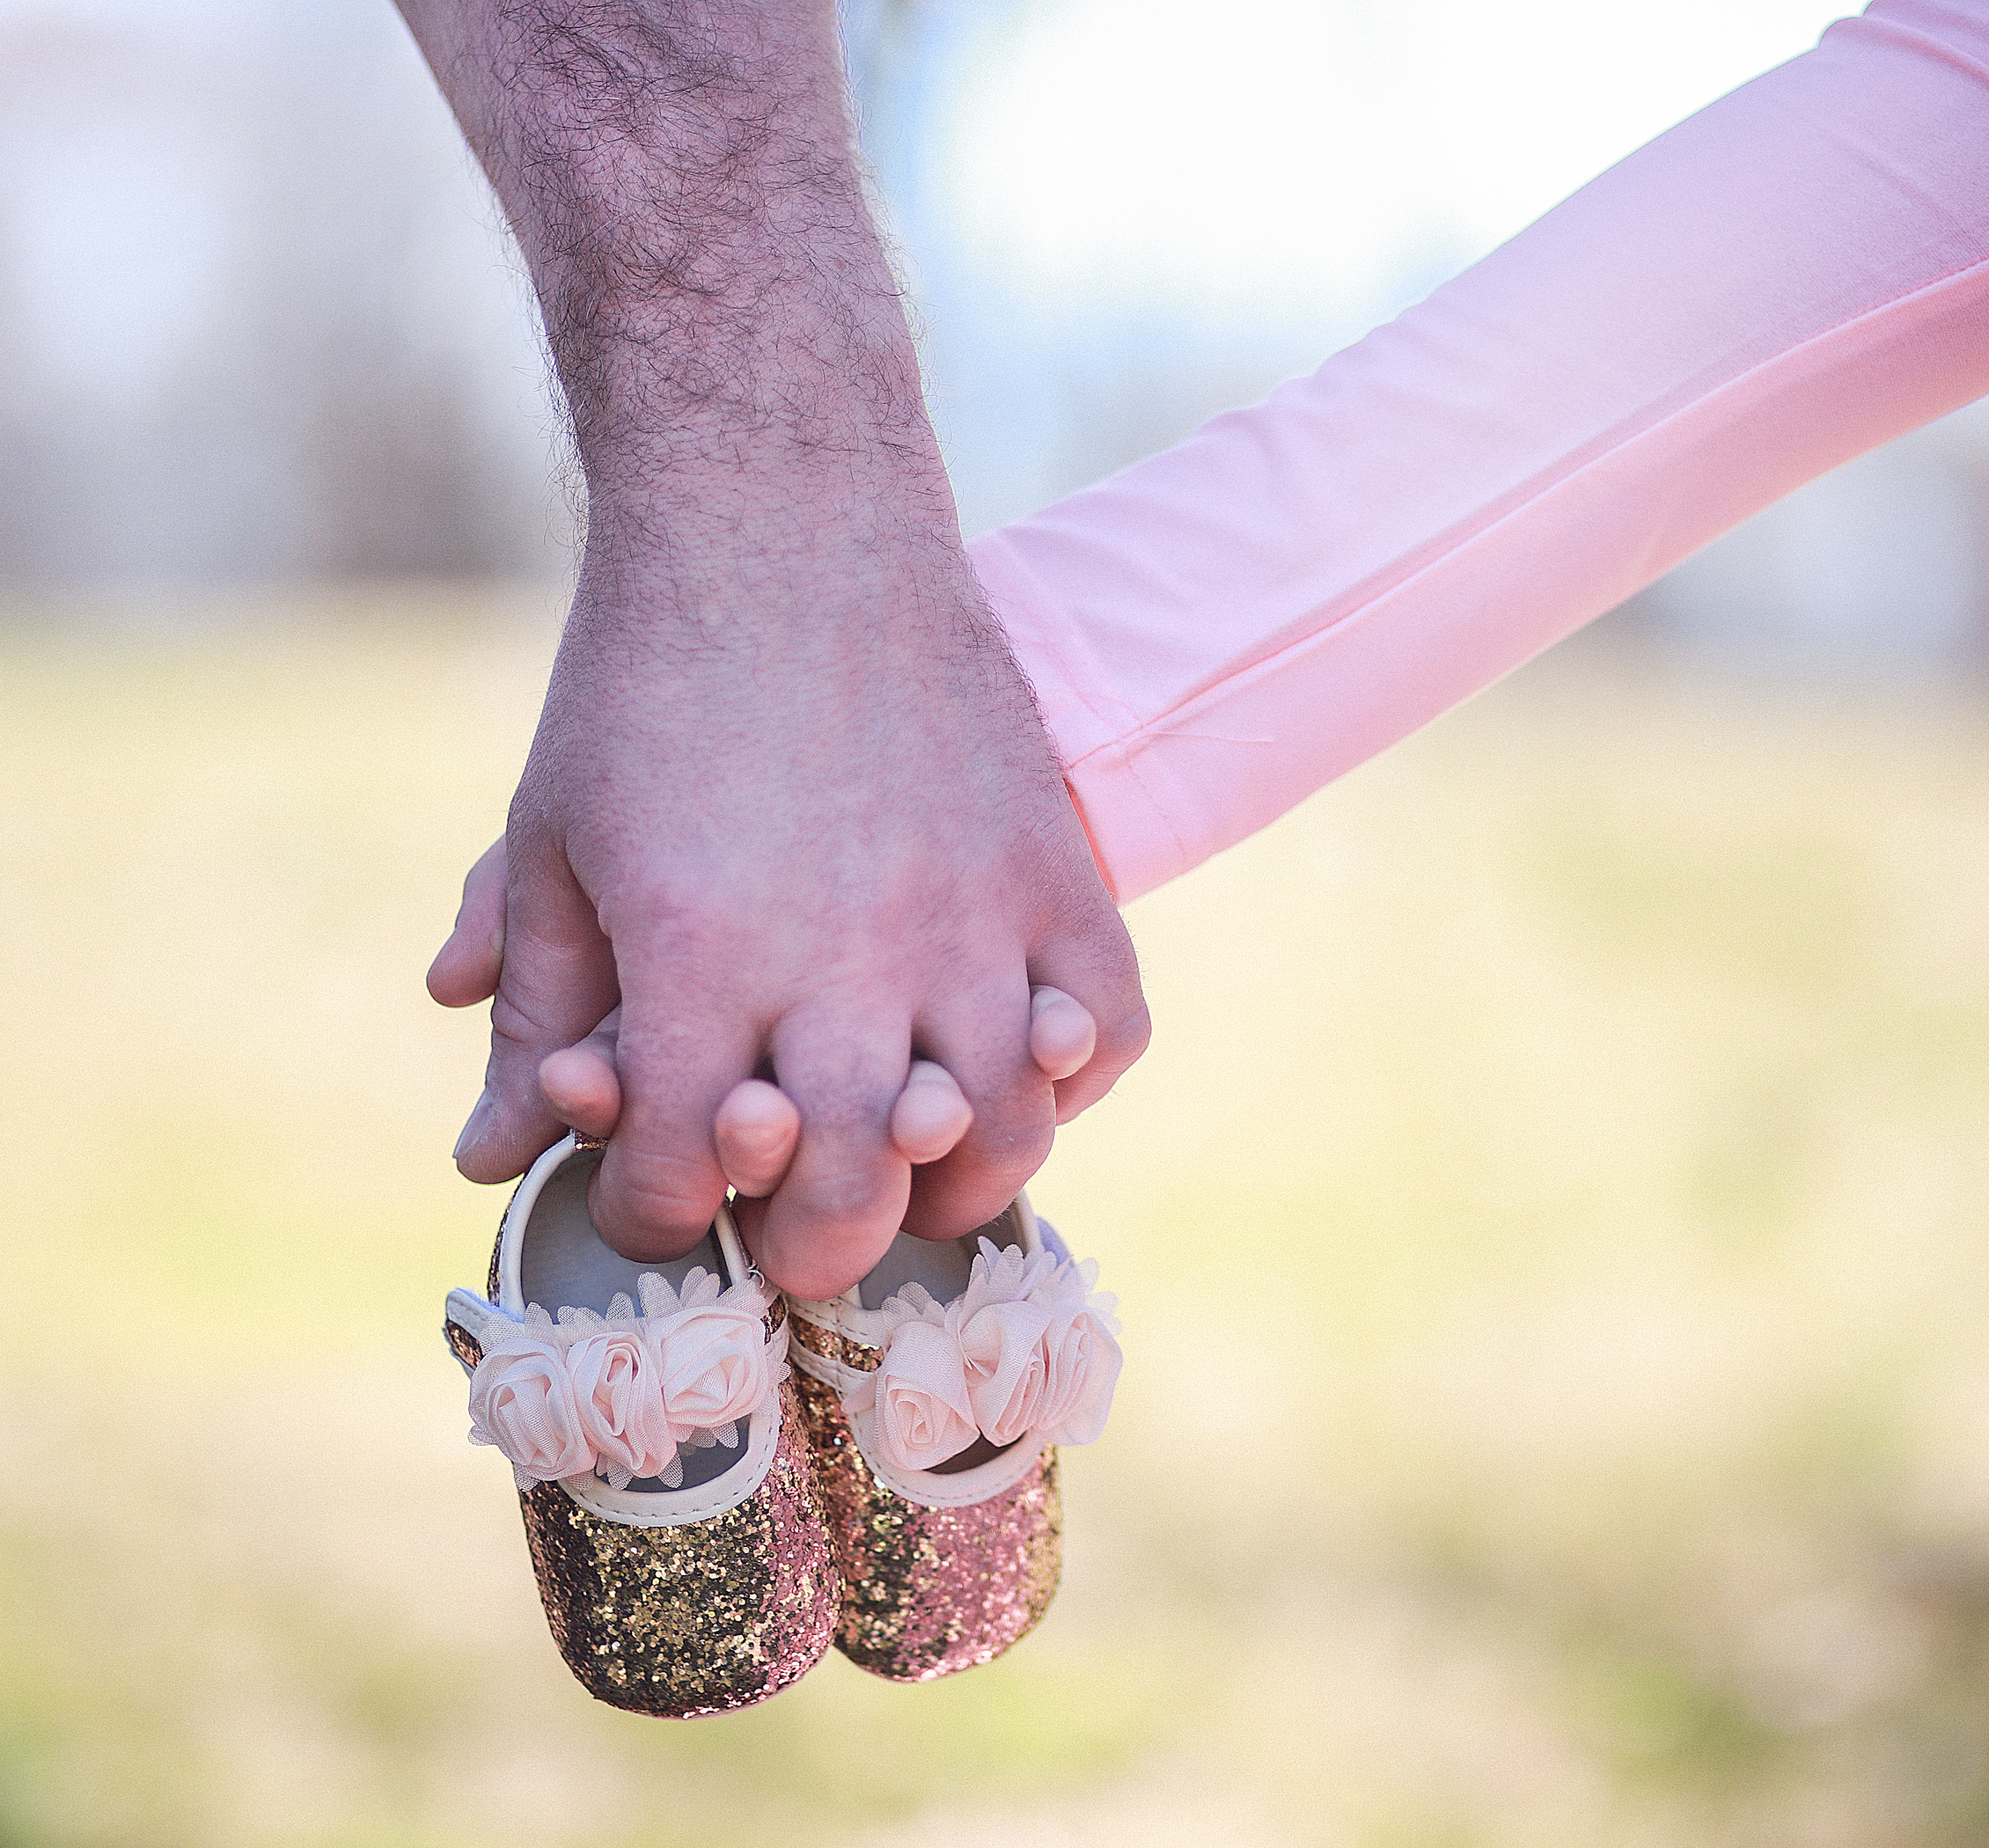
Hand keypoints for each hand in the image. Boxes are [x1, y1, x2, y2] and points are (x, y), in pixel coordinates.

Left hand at [426, 522, 1144, 1299]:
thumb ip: (535, 1011)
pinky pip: (1108, 1024)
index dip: (657, 1218)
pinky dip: (1073, 1078)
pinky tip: (1018, 1071)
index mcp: (702, 957)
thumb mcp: (554, 840)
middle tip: (790, 1239)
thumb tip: (487, 1157)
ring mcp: (972, 913)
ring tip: (915, 1177)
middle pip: (849, 1189)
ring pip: (1000, 1133)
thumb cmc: (647, 681)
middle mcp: (848, 956)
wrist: (783, 516)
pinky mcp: (1053, 863)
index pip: (685, 1176)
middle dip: (804, 1248)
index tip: (658, 1197)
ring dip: (954, 1191)